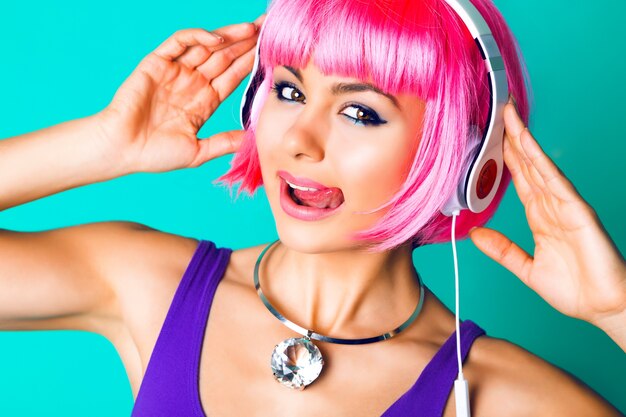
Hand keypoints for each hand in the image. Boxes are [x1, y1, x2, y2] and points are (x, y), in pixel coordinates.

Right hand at [96, 14, 266, 173]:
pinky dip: (198, 37)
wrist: (122, 150)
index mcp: (204, 101)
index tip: (272, 54)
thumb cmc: (154, 154)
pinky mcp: (157, 63)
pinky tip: (218, 39)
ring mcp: (175, 71)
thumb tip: (253, 139)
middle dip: (246, 43)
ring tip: (252, 28)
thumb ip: (224, 142)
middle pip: (225, 57)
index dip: (251, 64)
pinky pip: (180, 42)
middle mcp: (192, 83)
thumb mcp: (198, 151)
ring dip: (229, 36)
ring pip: (207, 46)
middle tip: (269, 29)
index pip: (233, 77)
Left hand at [469, 99, 625, 330]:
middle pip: (528, 165)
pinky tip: (529, 145)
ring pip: (540, 166)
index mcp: (541, 217)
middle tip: (498, 112)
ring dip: (524, 141)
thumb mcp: (526, 268)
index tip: (491, 138)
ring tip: (510, 117)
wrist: (603, 308)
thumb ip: (502, 250)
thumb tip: (475, 233)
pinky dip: (542, 162)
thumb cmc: (574, 290)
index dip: (505, 158)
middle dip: (512, 139)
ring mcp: (566, 206)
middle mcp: (552, 206)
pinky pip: (556, 182)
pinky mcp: (578, 211)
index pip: (520, 180)